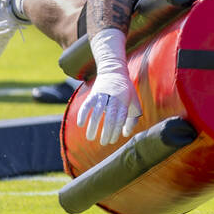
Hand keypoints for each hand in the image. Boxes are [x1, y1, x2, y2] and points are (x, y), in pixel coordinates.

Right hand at [75, 30, 140, 145]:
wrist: (114, 71)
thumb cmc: (126, 91)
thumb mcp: (134, 102)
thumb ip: (132, 118)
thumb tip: (125, 134)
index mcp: (124, 101)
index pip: (120, 119)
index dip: (116, 131)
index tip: (112, 140)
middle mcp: (114, 98)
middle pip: (110, 117)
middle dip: (106, 132)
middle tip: (103, 143)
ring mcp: (103, 95)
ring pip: (97, 112)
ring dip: (93, 126)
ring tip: (90, 138)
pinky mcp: (93, 93)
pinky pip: (87, 104)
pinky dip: (83, 114)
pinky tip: (80, 124)